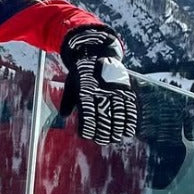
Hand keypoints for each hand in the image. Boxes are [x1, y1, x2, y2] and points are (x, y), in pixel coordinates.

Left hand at [59, 26, 137, 144]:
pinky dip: (129, 121)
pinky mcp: (124, 89)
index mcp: (85, 93)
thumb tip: (64, 116)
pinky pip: (129, 108)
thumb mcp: (70, 85)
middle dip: (103, 133)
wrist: (96, 53)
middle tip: (102, 140)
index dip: (88, 129)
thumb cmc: (81, 73)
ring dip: (116, 130)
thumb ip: (67, 102)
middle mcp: (100, 93)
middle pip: (103, 119)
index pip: (87, 117)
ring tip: (115, 138)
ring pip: (117, 116)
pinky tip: (128, 131)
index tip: (86, 136)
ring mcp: (113, 91)